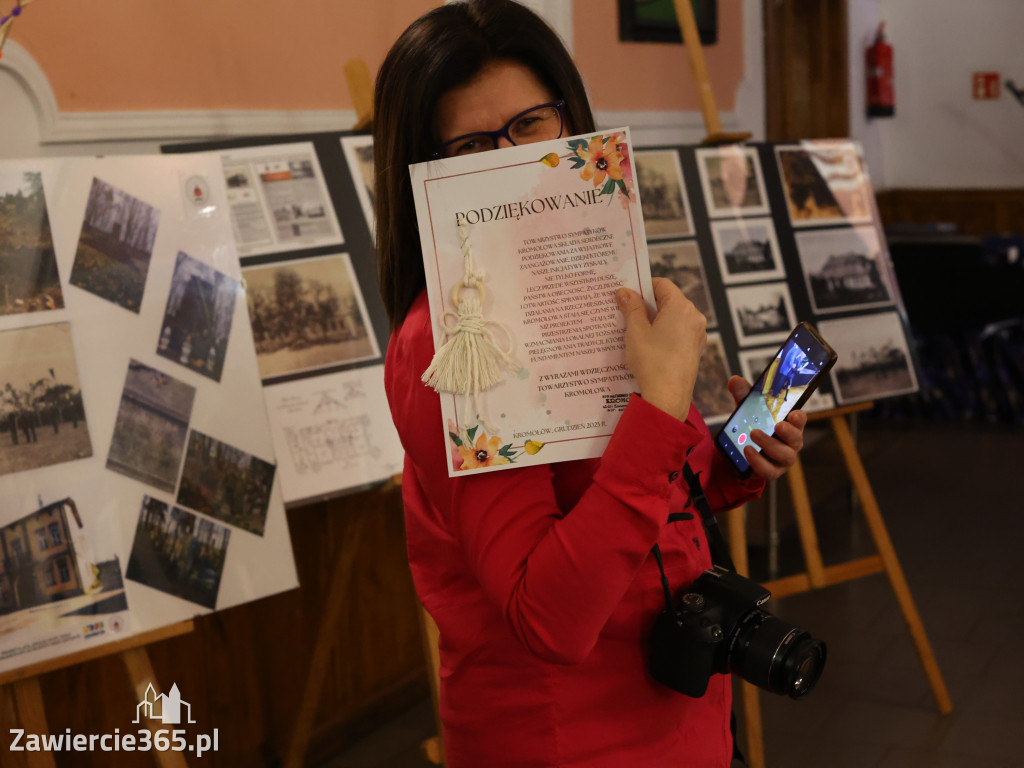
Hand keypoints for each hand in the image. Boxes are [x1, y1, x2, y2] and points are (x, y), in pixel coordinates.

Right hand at [616, 278, 705, 420]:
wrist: (667, 397)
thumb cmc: (652, 362)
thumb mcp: (636, 331)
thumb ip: (631, 307)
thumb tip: (625, 292)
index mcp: (681, 307)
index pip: (662, 284)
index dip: (643, 286)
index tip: (628, 295)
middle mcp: (694, 317)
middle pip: (668, 301)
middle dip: (648, 305)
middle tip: (627, 313)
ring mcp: (697, 334)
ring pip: (673, 318)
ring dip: (655, 320)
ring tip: (635, 332)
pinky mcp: (695, 349)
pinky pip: (678, 333)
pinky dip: (664, 333)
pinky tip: (648, 346)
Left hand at [727, 375, 805, 481]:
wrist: (740, 452)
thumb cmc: (753, 426)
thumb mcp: (747, 409)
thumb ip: (743, 395)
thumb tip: (735, 380)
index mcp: (789, 425)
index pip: (800, 420)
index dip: (800, 418)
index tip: (794, 414)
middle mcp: (790, 443)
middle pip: (797, 439)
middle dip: (789, 432)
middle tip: (778, 425)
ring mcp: (783, 459)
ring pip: (785, 456)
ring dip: (770, 445)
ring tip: (754, 434)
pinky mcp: (772, 471)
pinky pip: (769, 470)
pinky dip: (758, 461)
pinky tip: (748, 451)